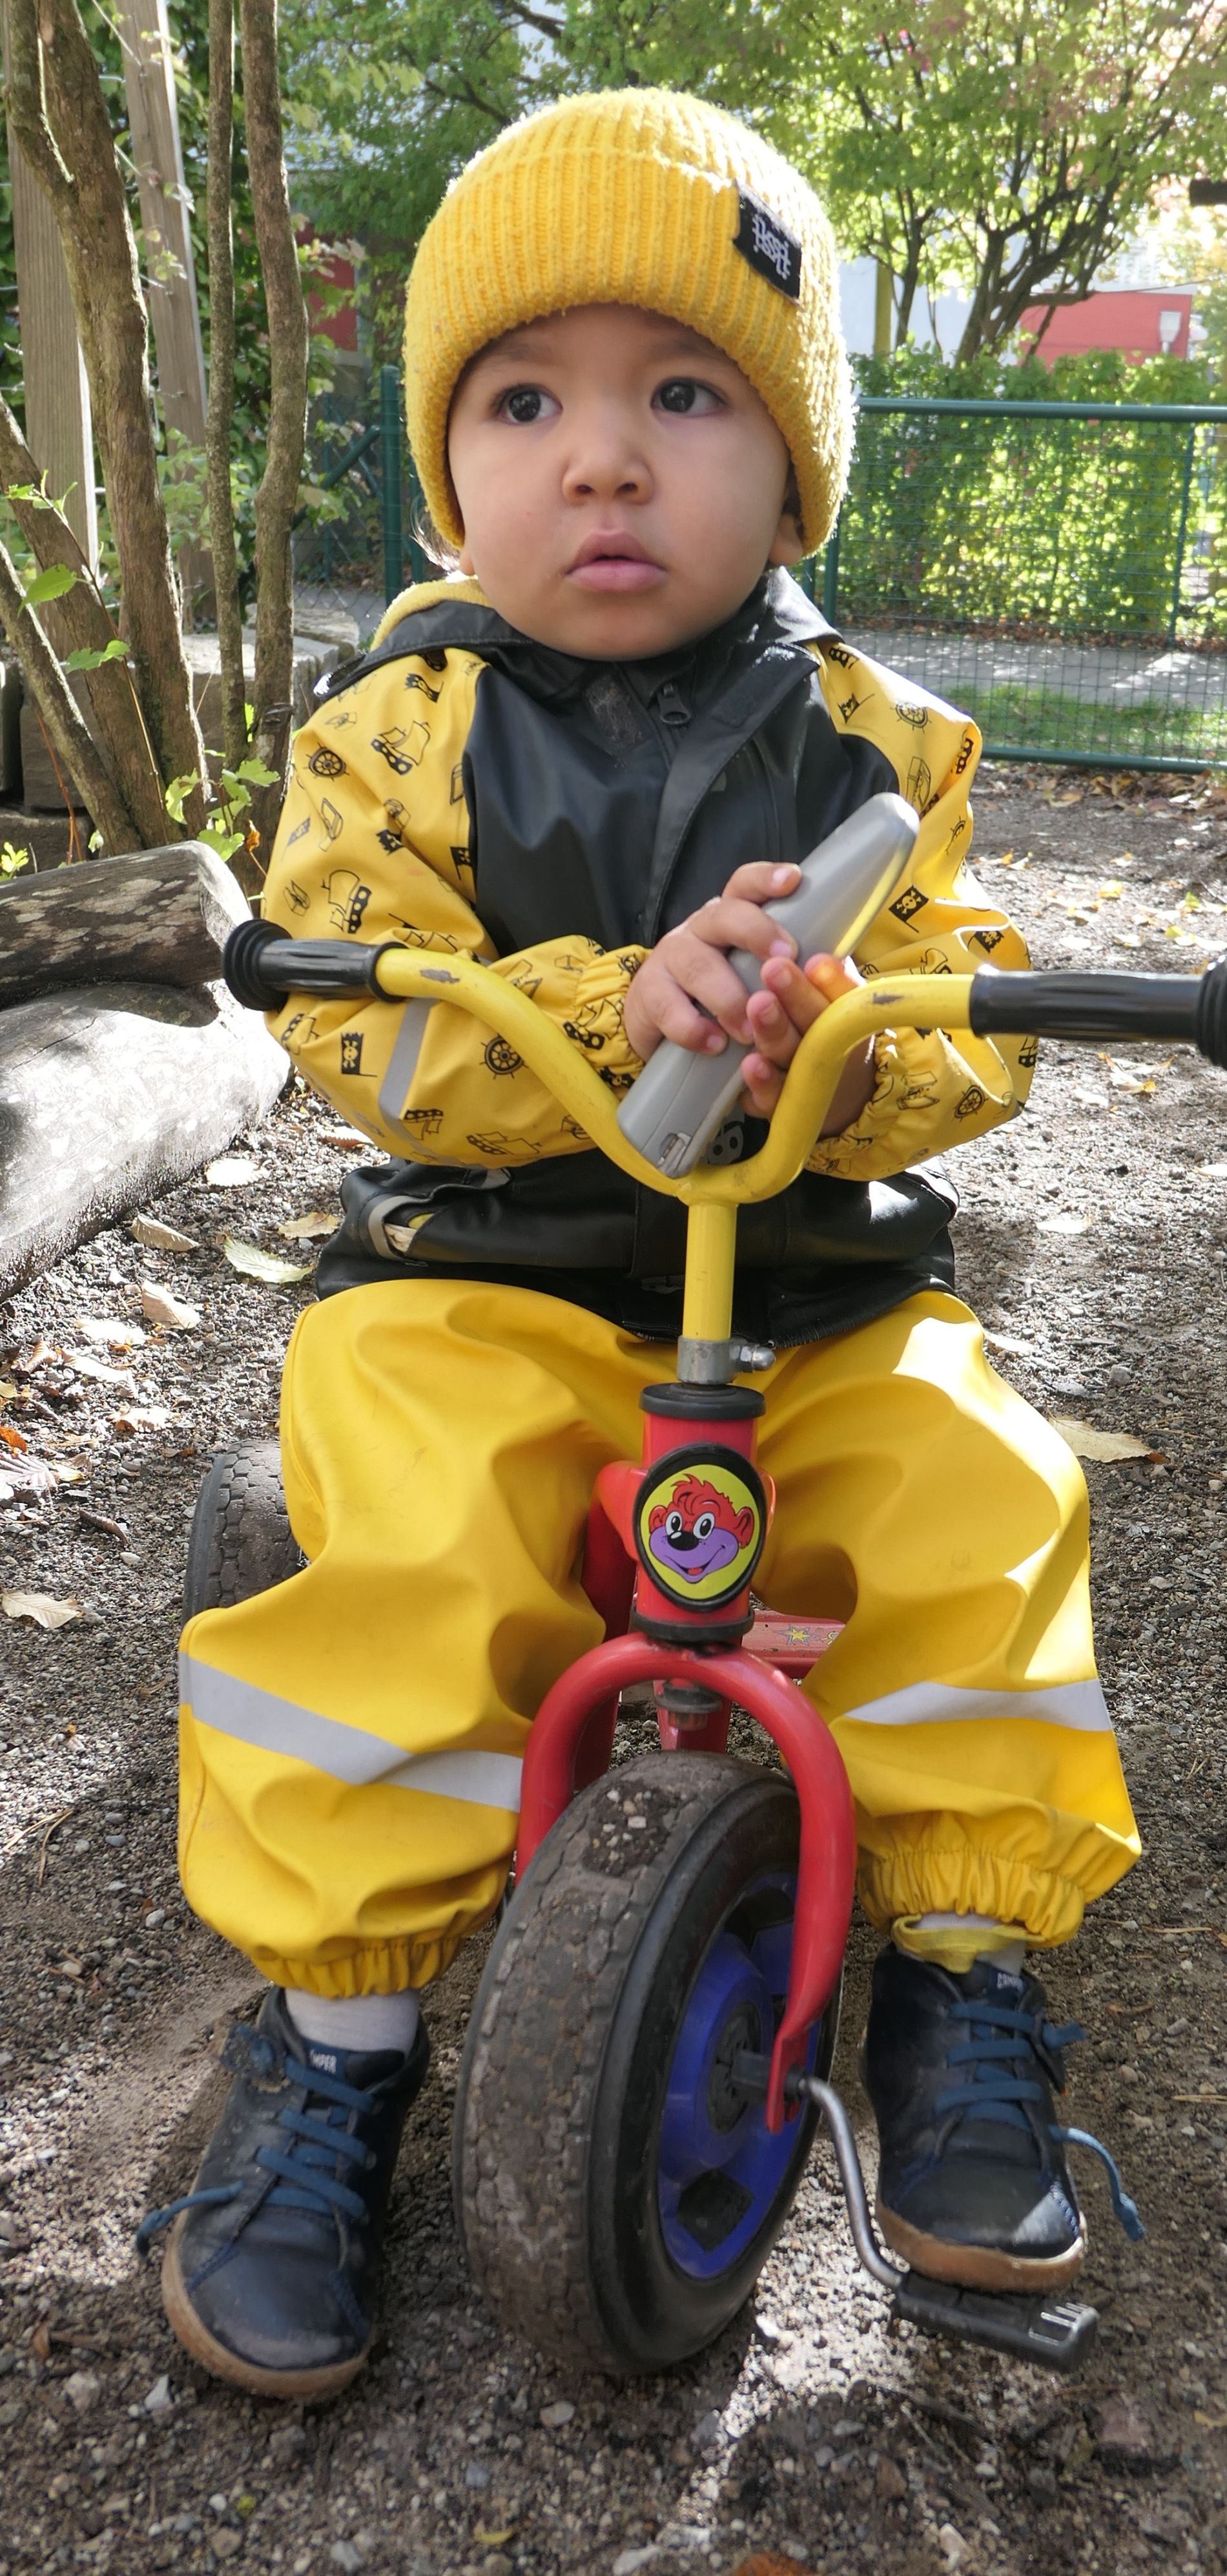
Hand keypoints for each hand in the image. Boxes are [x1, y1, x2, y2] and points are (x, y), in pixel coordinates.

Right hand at [623, 862, 802, 1061]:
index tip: (792, 880)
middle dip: (756, 933)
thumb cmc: (730, 998)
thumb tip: (832, 971)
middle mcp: (702, 928)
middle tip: (782, 960)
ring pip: (698, 965)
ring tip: (749, 1030)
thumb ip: (792, 969)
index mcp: (733, 917)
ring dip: (728, 998)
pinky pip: (668, 1007)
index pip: (746, 885)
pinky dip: (693, 1028)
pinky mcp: (649, 992)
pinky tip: (714, 1044)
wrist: (669, 1031)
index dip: (767, 880)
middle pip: (725, 914)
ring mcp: (672, 957)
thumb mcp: (760, 977)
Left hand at [741, 951, 874, 1133]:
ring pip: (787, 1054)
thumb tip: (821, 959)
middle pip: (813, 1022)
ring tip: (758, 1005)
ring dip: (773, 1031)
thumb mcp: (843, 1001)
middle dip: (795, 996)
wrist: (838, 1094)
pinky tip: (750, 1065)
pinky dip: (761, 1083)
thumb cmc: (831, 1032)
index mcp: (847, 1017)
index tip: (815, 961)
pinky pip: (770, 1096)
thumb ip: (834, 980)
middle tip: (774, 969)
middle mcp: (828, 1050)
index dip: (830, 979)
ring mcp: (804, 1079)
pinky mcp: (779, 1104)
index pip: (842, 995)